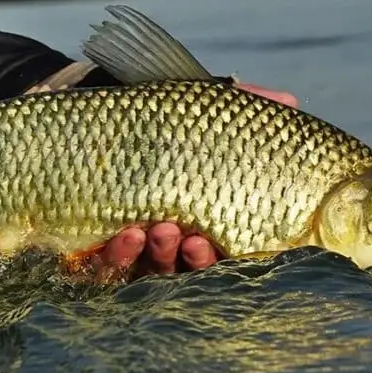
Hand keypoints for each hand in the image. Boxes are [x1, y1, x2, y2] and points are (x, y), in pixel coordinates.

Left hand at [94, 83, 298, 277]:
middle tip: (190, 239)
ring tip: (160, 230)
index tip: (212, 239)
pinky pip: (109, 268)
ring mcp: (133, 250)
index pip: (222, 248)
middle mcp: (171, 241)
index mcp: (203, 219)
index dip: (220, 253)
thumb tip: (290, 101)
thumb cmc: (148, 121)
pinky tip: (125, 236)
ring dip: (160, 255)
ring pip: (153, 271)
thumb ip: (241, 108)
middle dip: (194, 259)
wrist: (81, 124)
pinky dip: (119, 256)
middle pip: (190, 266)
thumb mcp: (193, 110)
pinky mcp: (94, 250)